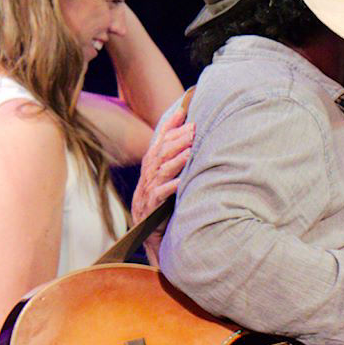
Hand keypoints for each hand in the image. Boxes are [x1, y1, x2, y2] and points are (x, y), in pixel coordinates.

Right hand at [131, 95, 191, 224]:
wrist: (149, 233)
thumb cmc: (162, 203)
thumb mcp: (167, 179)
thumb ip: (175, 161)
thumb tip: (193, 142)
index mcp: (152, 166)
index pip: (160, 141)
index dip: (170, 125)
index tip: (183, 112)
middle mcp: (149, 175)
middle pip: (161, 152)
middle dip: (178, 139)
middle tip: (194, 129)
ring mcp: (149, 190)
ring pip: (161, 170)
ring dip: (177, 159)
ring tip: (191, 150)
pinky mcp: (152, 206)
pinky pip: (161, 194)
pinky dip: (172, 186)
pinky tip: (182, 181)